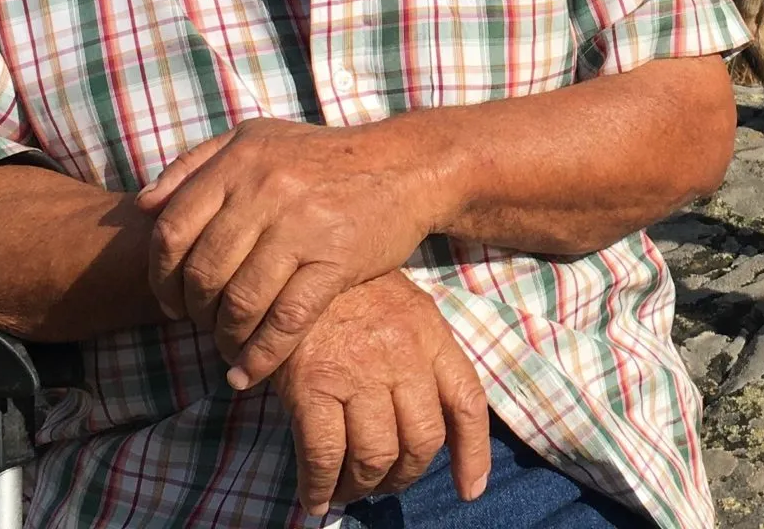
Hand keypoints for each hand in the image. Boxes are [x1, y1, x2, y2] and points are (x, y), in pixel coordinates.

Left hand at [138, 117, 451, 388]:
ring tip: (227, 345)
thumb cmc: (324, 158)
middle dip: (192, 311)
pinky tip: (247, 374)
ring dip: (225, 337)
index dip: (160, 276)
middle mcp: (267, 190)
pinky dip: (260, 356)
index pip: (172, 230)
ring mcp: (303, 227)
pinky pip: (286, 321)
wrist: (404, 165)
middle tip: (201, 324)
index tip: (170, 300)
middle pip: (202, 273)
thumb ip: (196, 163)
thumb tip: (144, 206)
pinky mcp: (336, 262)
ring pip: (240, 302)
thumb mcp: (258, 138)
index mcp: (240, 160)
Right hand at [271, 272, 490, 516]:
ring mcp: (358, 370)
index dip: (472, 454)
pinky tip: (315, 496)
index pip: (467, 402)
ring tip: (348, 490)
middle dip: (404, 475)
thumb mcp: (402, 309)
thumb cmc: (350, 291)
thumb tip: (430, 419)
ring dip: (363, 486)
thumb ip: (422, 356)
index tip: (469, 489)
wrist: (291, 266)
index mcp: (430, 333)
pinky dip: (320, 486)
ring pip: (376, 455)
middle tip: (383, 482)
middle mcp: (402, 353)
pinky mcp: (312, 384)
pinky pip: (325, 454)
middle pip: (422, 440)